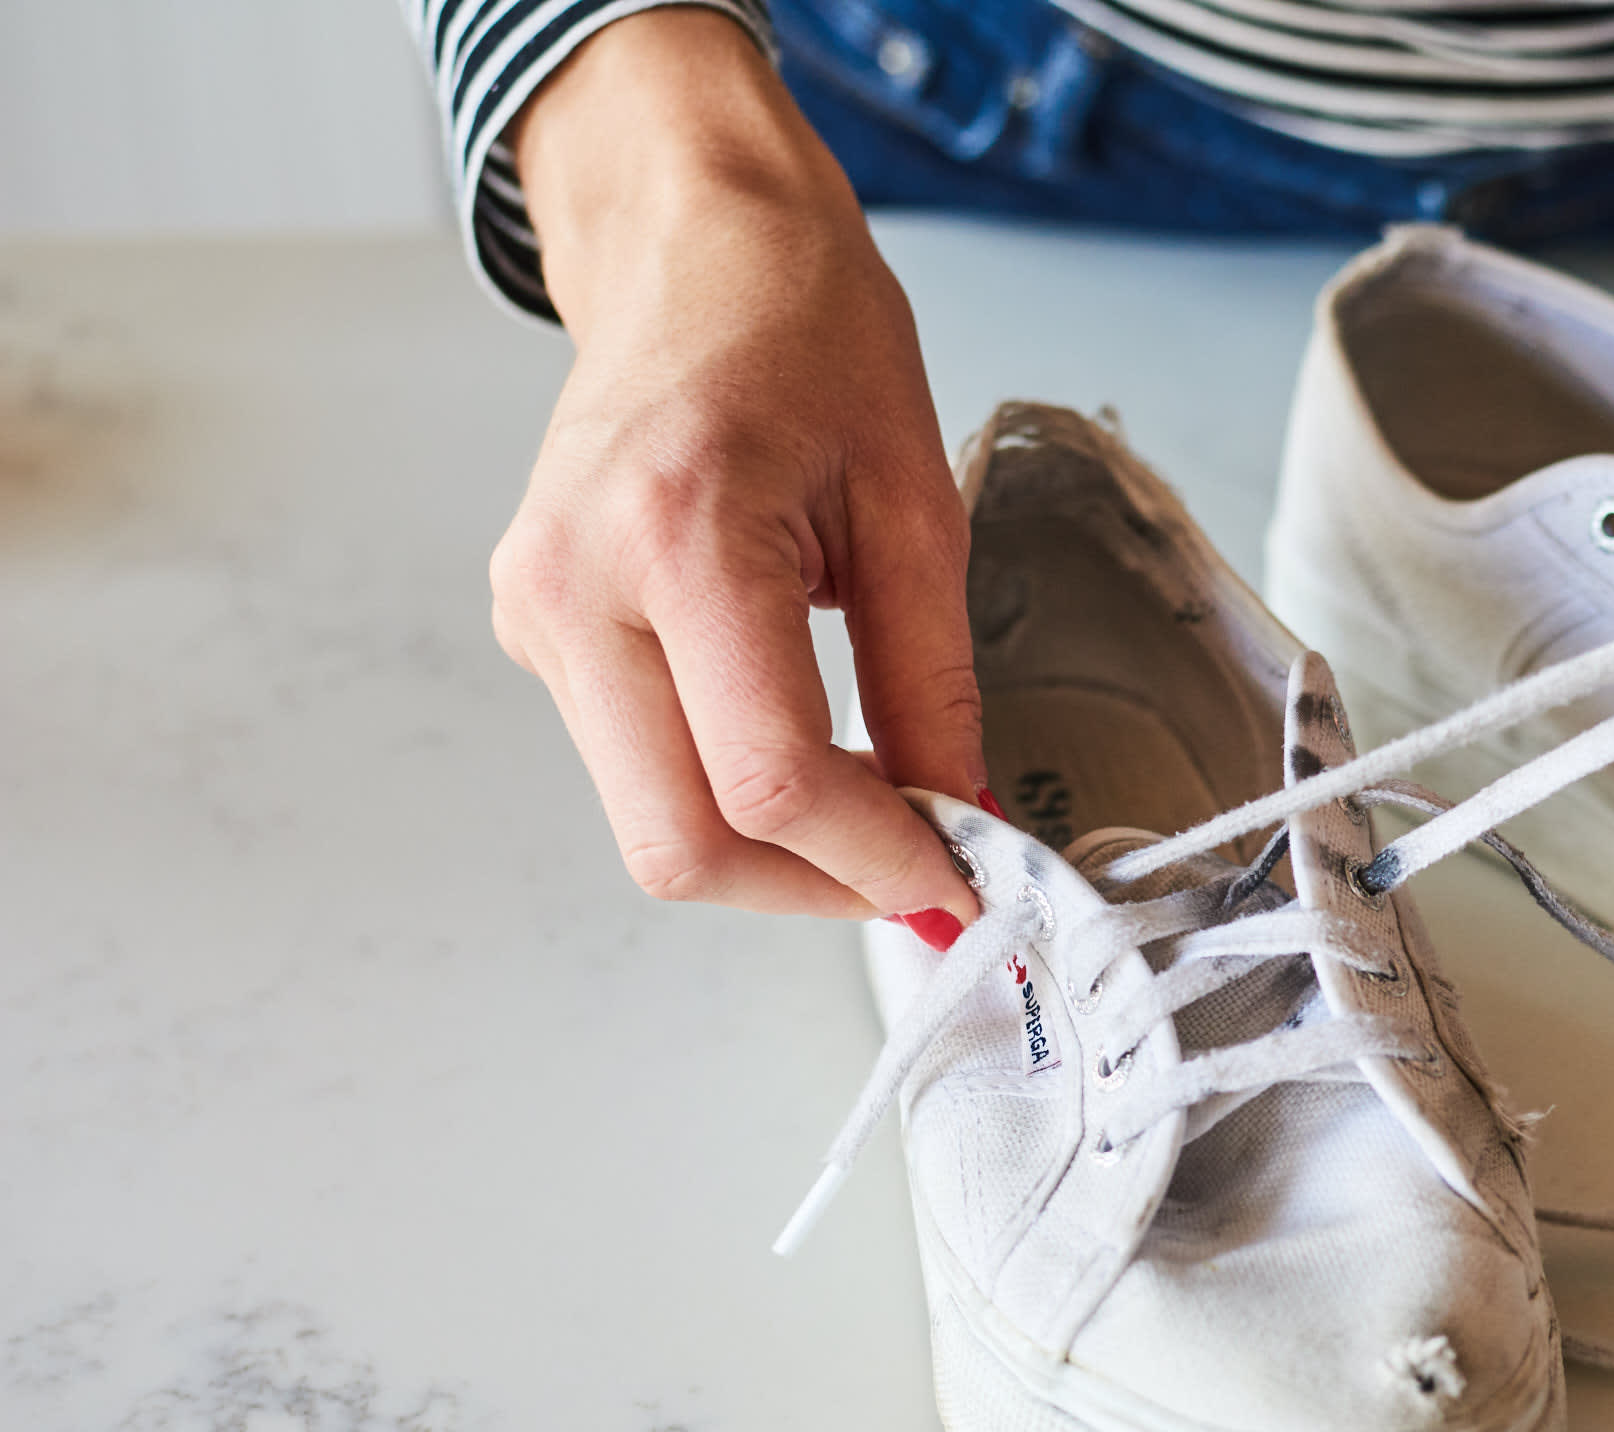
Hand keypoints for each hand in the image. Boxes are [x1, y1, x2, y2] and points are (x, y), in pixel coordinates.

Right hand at [493, 9, 982, 929]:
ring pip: (651, 827)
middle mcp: (576, 589)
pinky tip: (807, 757)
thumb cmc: (802, 332)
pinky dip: (729, 798)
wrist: (691, 245)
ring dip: (773, 854)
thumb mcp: (915, 507)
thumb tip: (961, 819)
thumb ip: (935, 687)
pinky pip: (635, 769)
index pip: (770, 782)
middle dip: (812, 889)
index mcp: (676, 540)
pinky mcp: (536, 631)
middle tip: (919, 874)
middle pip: (681, 844)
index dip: (876, 861)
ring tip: (878, 808)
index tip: (959, 883)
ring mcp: (537, 616)